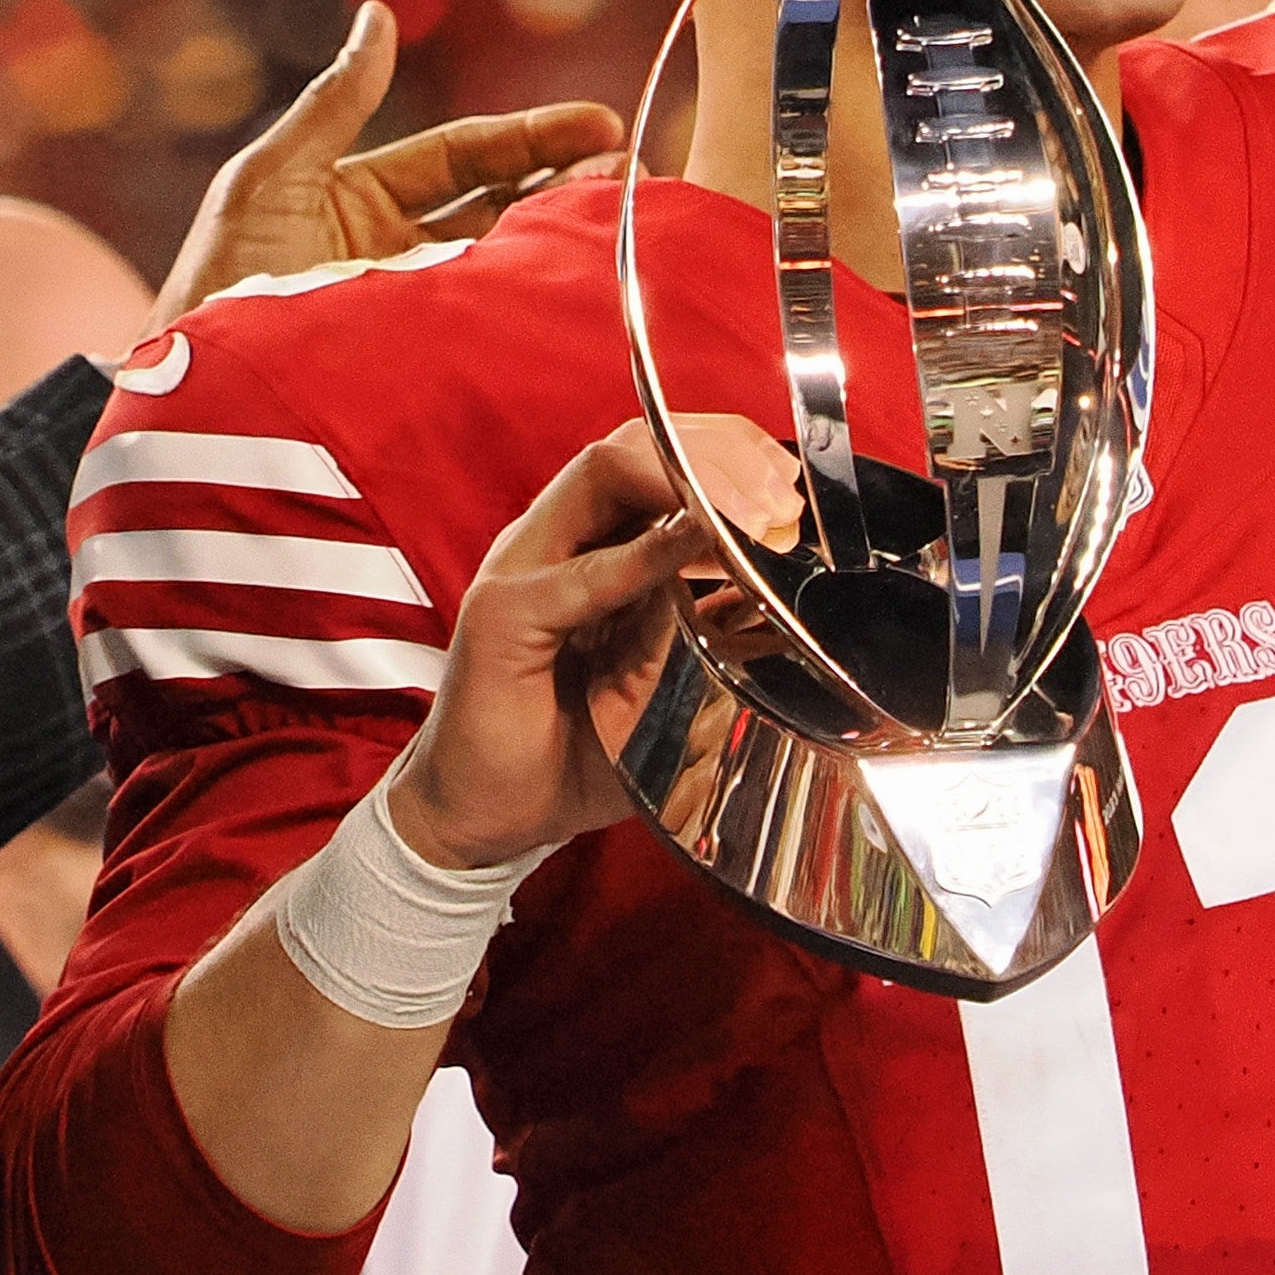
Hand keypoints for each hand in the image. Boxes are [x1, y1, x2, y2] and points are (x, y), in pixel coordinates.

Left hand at [156, 0, 624, 326]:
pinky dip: (540, 300)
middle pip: (503, 204)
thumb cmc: (220, 281)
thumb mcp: (271, 178)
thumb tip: (377, 15)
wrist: (202, 392)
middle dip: (569, 181)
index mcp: (367, 200)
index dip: (534, 136)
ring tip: (627, 214)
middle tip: (632, 170)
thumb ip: (334, 101)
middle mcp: (402, 253)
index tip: (603, 124)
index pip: (467, 155)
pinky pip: (495, 323)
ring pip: (508, 261)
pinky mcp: (432, 363)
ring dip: (566, 235)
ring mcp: (420, 310)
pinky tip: (585, 283)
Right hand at [390, 414, 801, 874]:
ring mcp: (523, 571)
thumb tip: (769, 588)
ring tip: (755, 512)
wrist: (484, 823)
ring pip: (604, 476)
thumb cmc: (569, 757)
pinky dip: (640, 556)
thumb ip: (698, 631)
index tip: (790, 488)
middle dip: (719, 455)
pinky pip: (578, 575)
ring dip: (690, 483)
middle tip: (783, 497)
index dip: (726, 457)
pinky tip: (691, 544)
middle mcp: (555, 544)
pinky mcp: (503, 617)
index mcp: (591, 552)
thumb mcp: (661, 689)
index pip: (656, 463)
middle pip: (636, 450)